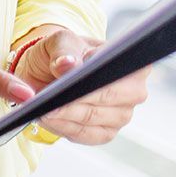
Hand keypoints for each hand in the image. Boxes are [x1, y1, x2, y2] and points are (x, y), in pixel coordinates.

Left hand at [13, 27, 149, 144]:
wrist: (52, 71)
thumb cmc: (63, 52)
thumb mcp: (60, 41)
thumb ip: (64, 50)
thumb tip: (67, 65)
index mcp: (128, 60)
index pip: (119, 69)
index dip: (96, 75)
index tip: (70, 75)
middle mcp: (133, 90)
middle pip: (106, 98)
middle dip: (75, 99)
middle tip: (48, 100)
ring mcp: (122, 114)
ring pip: (93, 118)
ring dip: (65, 115)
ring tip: (42, 108)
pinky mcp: (106, 132)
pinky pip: (85, 135)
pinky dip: (63, 127)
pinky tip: (48, 119)